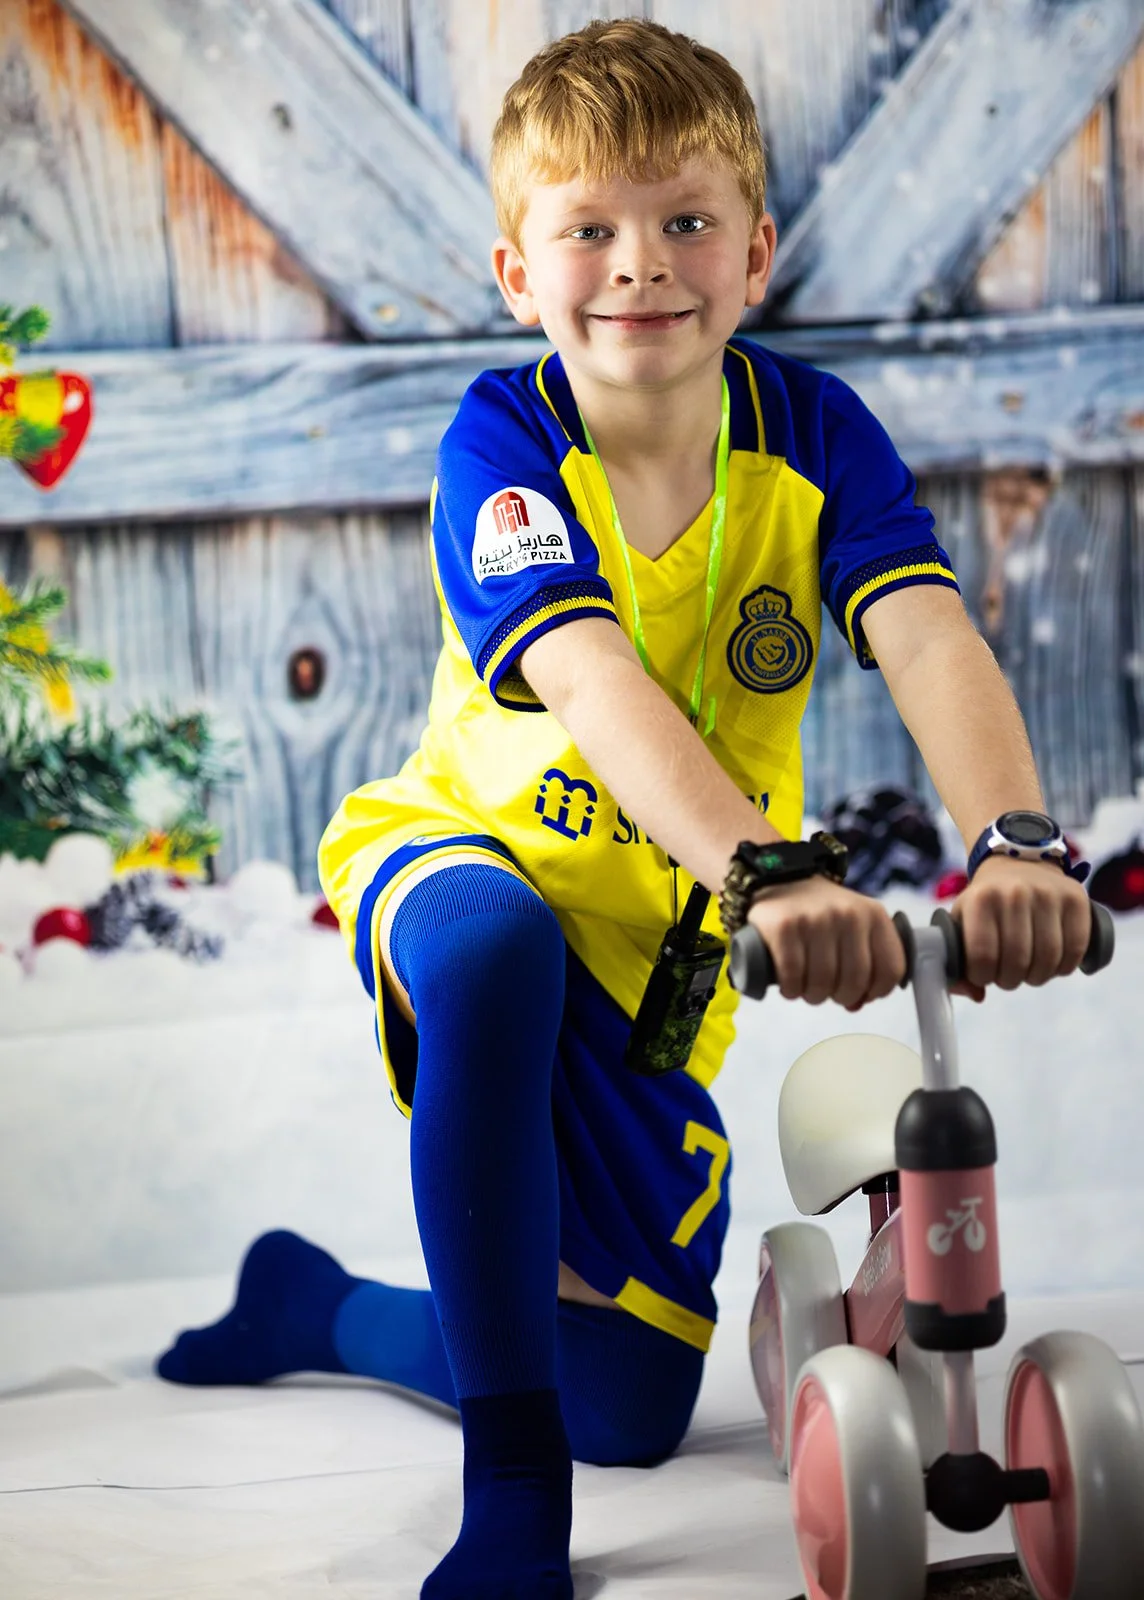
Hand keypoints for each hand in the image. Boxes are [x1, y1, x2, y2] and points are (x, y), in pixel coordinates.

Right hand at [746, 874, 906, 1010]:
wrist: (783, 881)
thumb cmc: (822, 914)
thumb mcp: (855, 927)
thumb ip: (866, 962)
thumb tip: (856, 1004)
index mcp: (874, 915)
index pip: (890, 970)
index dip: (877, 992)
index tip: (861, 994)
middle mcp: (848, 915)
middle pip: (854, 981)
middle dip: (840, 997)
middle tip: (828, 992)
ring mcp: (815, 919)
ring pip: (822, 983)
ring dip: (813, 995)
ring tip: (806, 988)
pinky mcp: (785, 927)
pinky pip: (793, 976)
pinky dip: (791, 989)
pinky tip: (790, 985)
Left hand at [950, 856, 1091, 1000]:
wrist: (1017, 863)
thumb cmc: (986, 902)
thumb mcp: (962, 921)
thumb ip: (958, 961)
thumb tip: (976, 995)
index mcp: (981, 900)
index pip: (982, 957)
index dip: (982, 976)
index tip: (983, 974)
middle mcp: (1015, 894)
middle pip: (1017, 963)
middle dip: (1010, 980)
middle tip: (1007, 975)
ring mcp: (1049, 894)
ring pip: (1048, 960)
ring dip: (1037, 977)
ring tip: (1028, 971)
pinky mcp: (1076, 898)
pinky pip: (1076, 949)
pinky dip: (1064, 967)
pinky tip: (1052, 963)